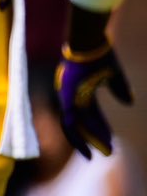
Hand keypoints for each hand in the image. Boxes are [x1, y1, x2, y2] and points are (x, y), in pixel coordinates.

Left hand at [57, 41, 131, 158]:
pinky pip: (71, 122)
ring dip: (90, 140)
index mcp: (81, 92)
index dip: (99, 129)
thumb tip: (129, 102)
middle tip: (108, 152)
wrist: (89, 42)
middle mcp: (72, 97)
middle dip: (95, 138)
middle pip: (83, 123)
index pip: (90, 116)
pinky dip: (79, 135)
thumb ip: (119, 89)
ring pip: (76, 126)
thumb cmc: (100, 54)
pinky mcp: (65, 98)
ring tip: (105, 151)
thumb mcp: (113, 74)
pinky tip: (92, 144)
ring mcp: (67, 98)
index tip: (110, 140)